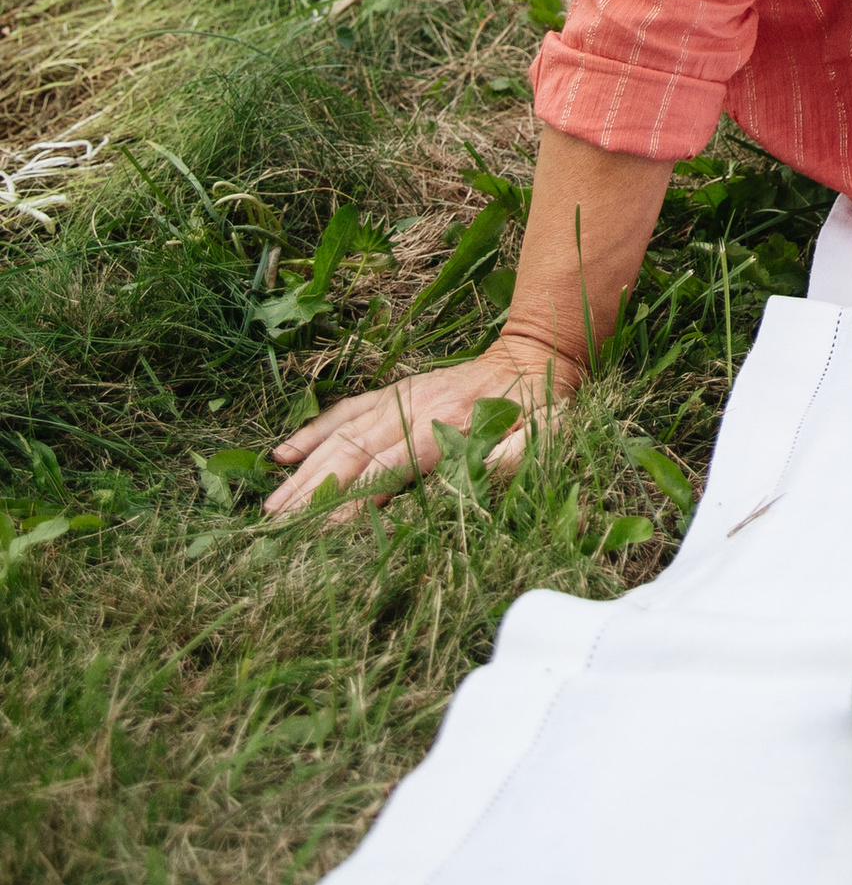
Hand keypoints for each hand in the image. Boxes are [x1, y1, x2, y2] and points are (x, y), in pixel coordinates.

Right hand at [266, 333, 580, 522]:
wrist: (537, 353)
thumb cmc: (543, 406)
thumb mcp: (546, 435)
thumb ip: (512, 458)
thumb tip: (468, 480)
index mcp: (450, 426)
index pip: (391, 467)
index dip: (356, 499)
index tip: (322, 531)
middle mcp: (416, 408)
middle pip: (354, 453)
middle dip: (314, 492)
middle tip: (278, 529)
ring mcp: (401, 397)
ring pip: (342, 434)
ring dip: (306, 470)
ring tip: (271, 505)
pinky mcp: (395, 392)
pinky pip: (347, 410)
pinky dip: (313, 431)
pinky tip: (282, 454)